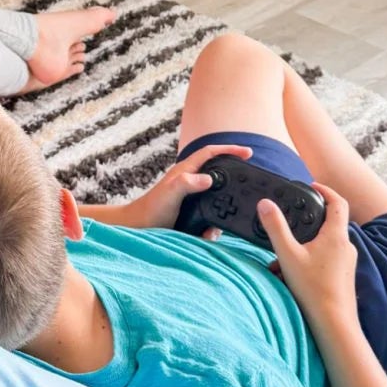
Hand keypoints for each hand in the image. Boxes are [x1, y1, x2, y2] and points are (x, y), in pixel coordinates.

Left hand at [117, 144, 251, 232]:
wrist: (138, 228)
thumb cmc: (151, 209)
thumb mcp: (169, 193)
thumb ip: (186, 183)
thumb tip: (209, 179)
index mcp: (186, 171)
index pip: (211, 153)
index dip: (229, 150)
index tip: (248, 153)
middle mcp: (190, 182)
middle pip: (218, 174)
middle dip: (232, 180)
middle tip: (246, 188)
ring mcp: (191, 198)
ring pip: (216, 199)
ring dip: (222, 212)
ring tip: (219, 226)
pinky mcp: (191, 213)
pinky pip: (209, 217)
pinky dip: (212, 227)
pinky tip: (209, 236)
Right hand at [257, 186, 357, 329]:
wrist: (334, 324)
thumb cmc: (313, 289)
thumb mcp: (287, 255)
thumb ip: (275, 228)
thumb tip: (265, 203)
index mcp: (336, 235)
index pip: (338, 202)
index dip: (325, 190)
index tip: (311, 186)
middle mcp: (346, 246)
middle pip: (329, 223)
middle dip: (307, 222)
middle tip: (290, 221)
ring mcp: (347, 263)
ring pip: (325, 244)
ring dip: (305, 245)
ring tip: (283, 258)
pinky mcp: (343, 277)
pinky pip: (326, 260)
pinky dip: (310, 260)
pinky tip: (292, 275)